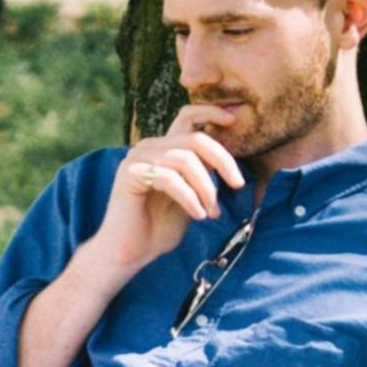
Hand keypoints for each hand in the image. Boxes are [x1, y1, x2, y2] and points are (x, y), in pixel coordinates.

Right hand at [85, 104, 246, 275]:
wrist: (128, 253)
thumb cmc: (158, 228)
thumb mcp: (190, 197)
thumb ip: (202, 175)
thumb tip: (226, 161)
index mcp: (163, 148)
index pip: (187, 117)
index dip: (211, 113)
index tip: (235, 120)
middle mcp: (148, 147)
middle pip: (195, 139)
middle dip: (223, 160)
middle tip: (238, 185)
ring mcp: (137, 158)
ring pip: (185, 159)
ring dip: (206, 188)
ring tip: (212, 212)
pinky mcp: (130, 174)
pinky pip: (170, 178)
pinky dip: (190, 198)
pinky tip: (198, 216)